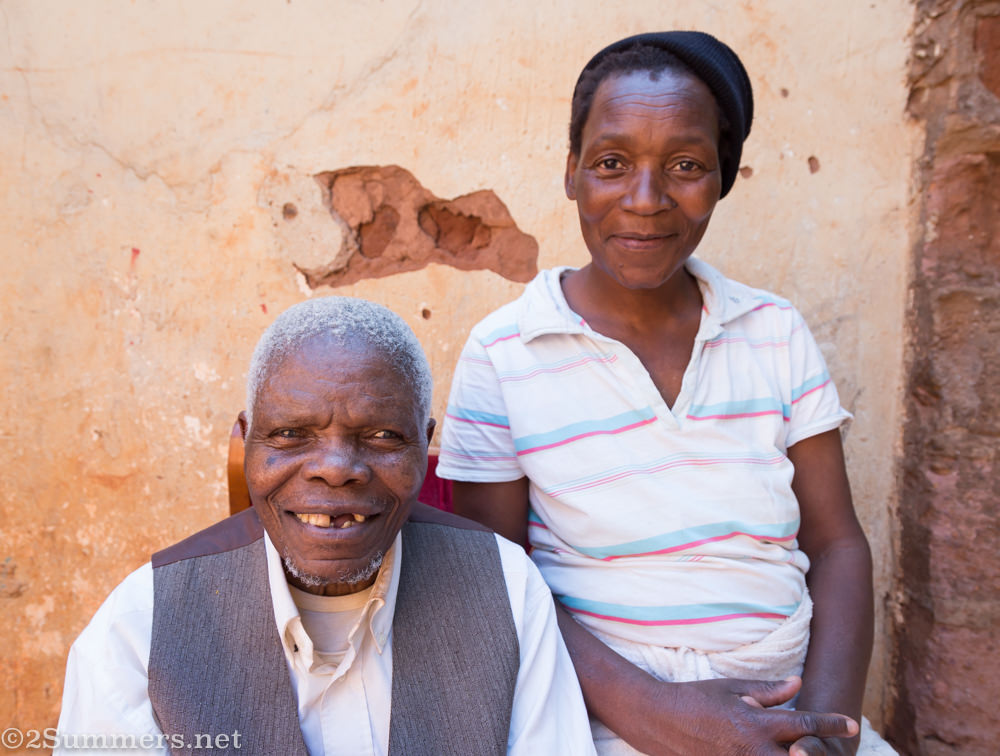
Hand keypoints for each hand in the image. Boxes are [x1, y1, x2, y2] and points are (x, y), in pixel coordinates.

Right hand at [617, 675, 857, 755]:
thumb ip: (768, 691)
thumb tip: (798, 685)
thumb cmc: (695, 698)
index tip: (852, 724)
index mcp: (756, 724)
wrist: (659, 721)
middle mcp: (753, 751)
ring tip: (812, 754)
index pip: (803, 724)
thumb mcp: (732, 688)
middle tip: (841, 752)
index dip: (831, 724)